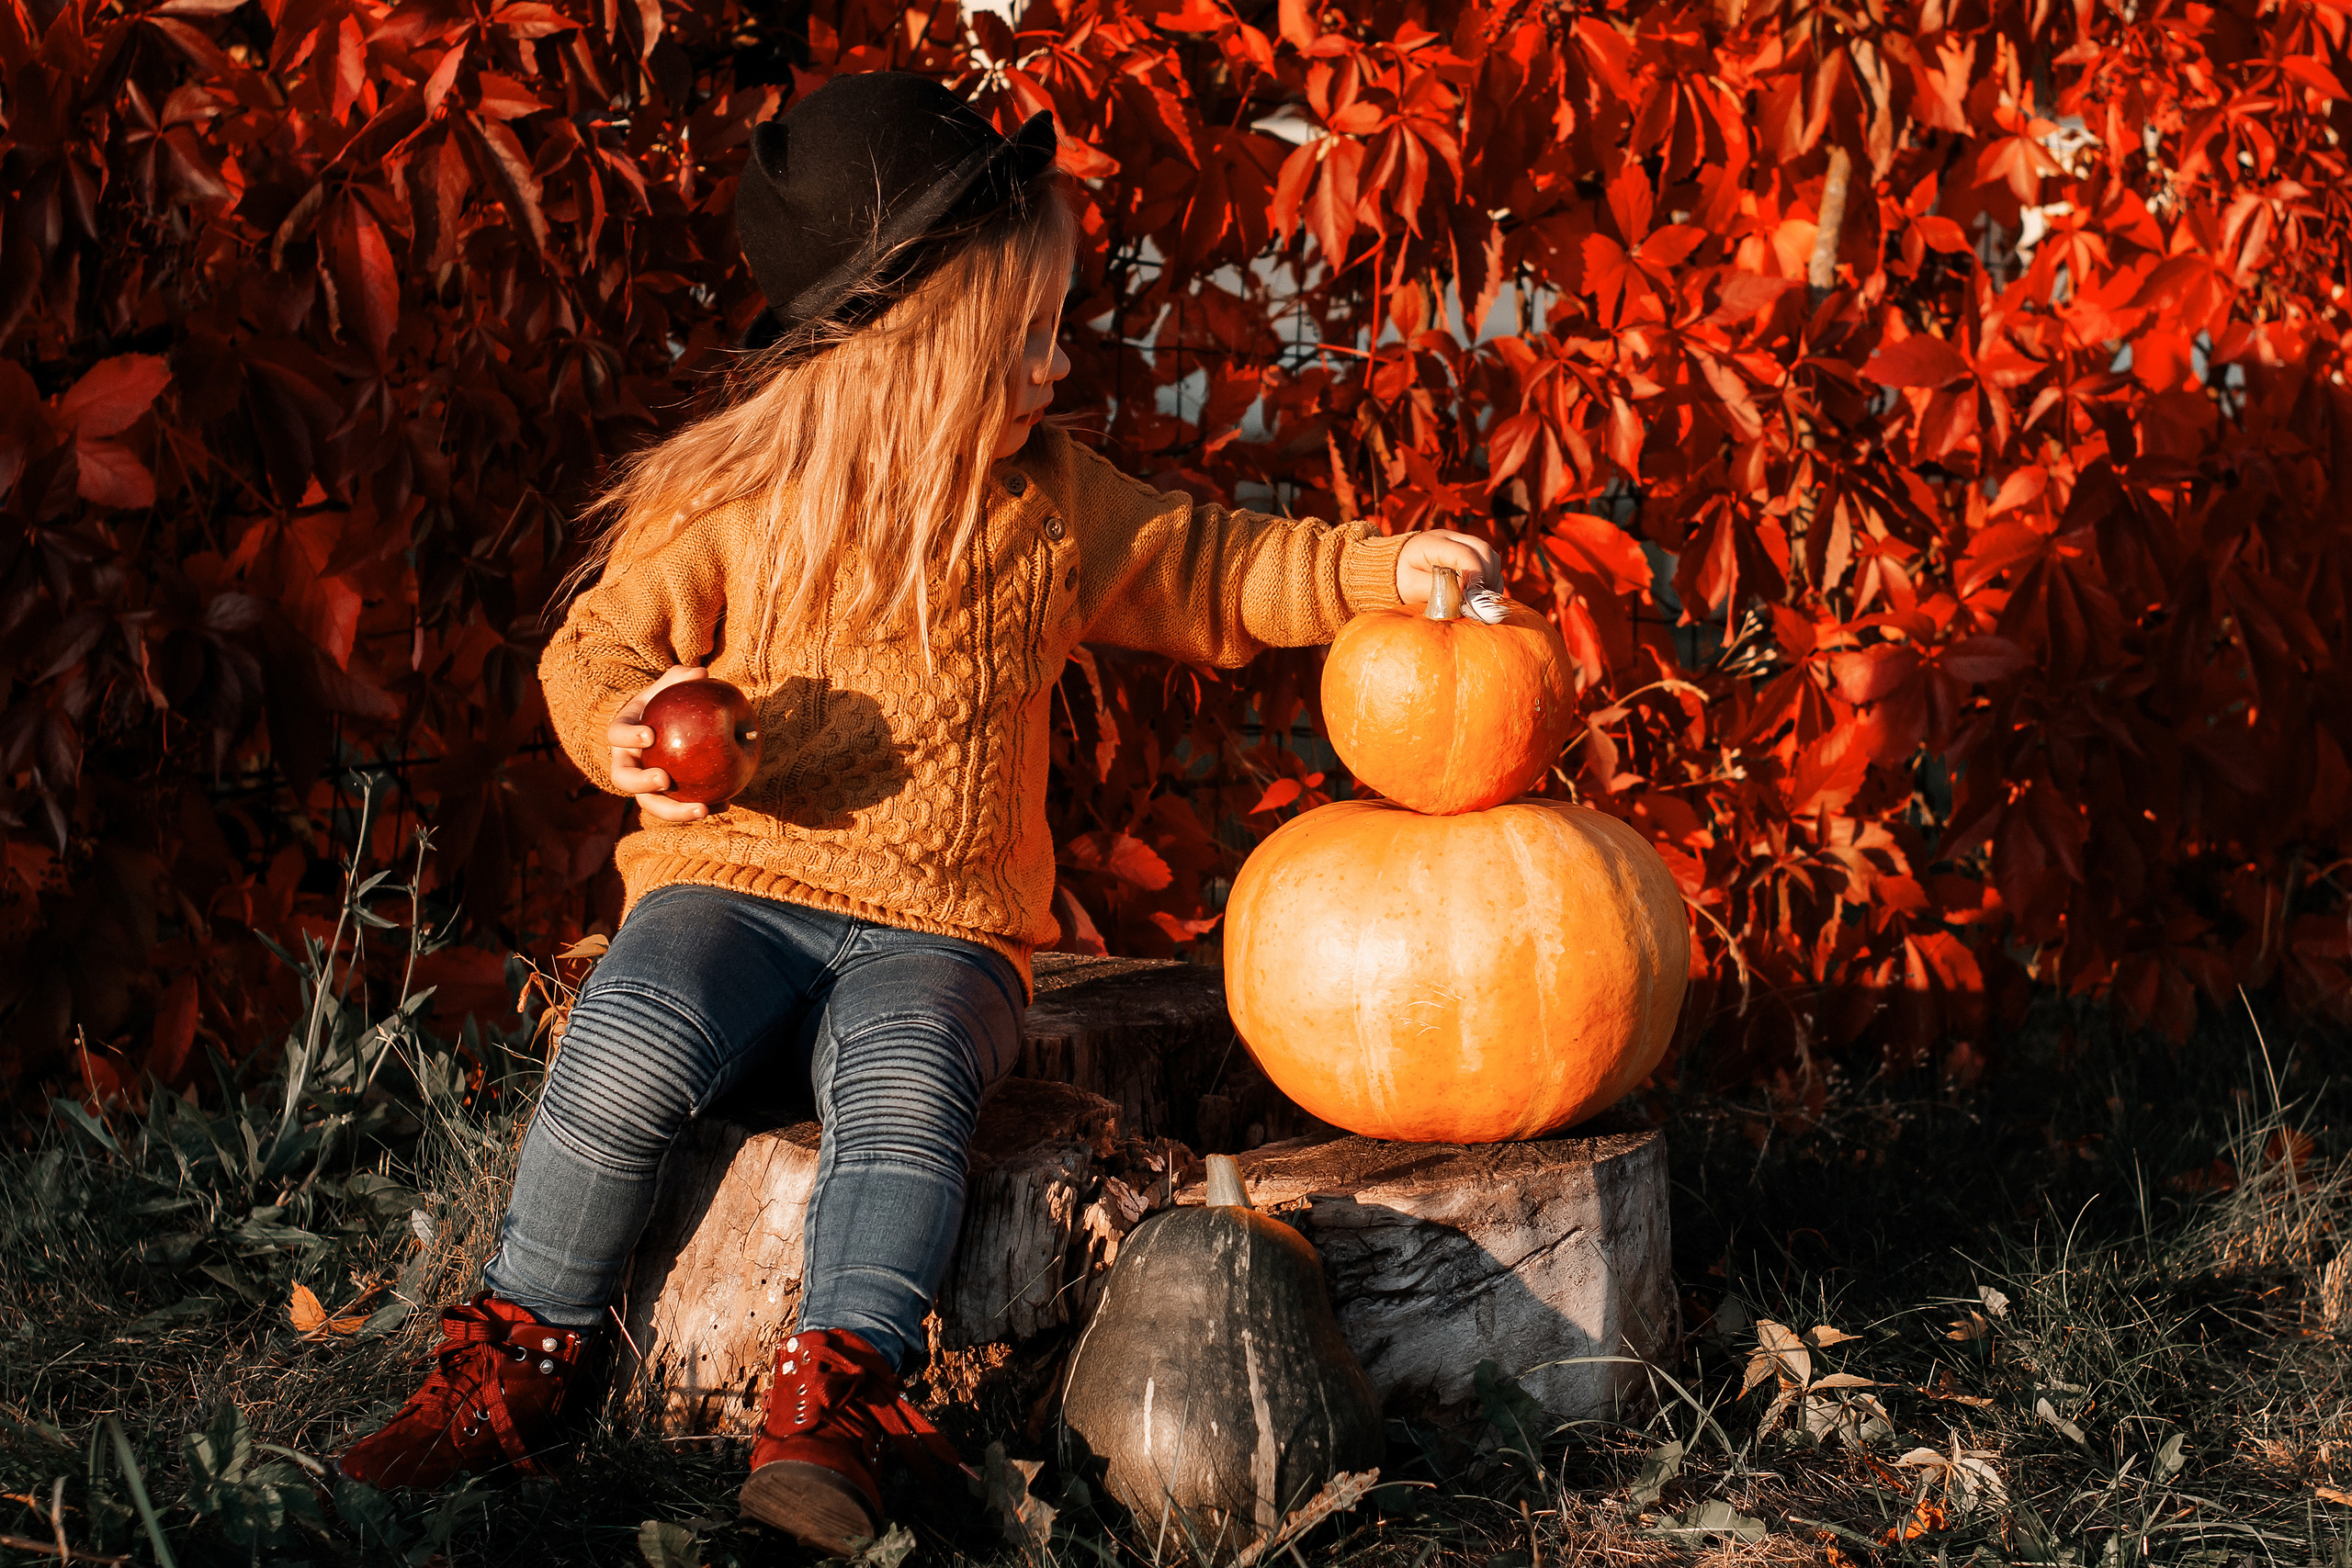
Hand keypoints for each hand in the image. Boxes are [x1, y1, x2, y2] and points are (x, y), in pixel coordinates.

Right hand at [608, 665, 711, 823]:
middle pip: (624, 779)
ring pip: (651, 804)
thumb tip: (701, 673)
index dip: (629, 736)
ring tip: (702, 810)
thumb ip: (681, 679)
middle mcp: (627, 763)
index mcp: (624, 735)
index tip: (649, 736)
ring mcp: (642, 785)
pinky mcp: (664, 798)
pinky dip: (703, 807)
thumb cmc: (664, 704)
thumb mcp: (669, 688)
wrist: (661, 729)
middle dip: (642, 784)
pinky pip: (679, 807)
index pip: (617, 734)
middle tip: (665, 781)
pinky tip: (726, 805)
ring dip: (674, 811)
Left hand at [1394, 530, 1504, 607]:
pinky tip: (1481, 595)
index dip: (1473, 575)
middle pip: (1482, 550)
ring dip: (1491, 579)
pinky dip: (1491, 579)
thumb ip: (1434, 588)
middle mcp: (1451, 537)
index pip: (1464, 554)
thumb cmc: (1403, 578)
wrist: (1399, 567)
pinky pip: (1491, 562)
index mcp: (1432, 543)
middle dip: (1486, 577)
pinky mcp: (1471, 551)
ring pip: (1490, 555)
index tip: (1472, 597)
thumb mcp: (1411, 586)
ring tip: (1480, 599)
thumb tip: (1461, 591)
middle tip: (1478, 601)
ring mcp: (1462, 542)